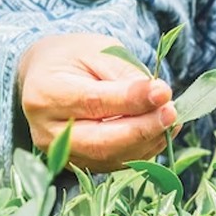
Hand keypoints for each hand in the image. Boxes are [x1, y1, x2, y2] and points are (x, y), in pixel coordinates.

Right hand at [18, 33, 180, 172]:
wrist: (44, 77)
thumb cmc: (73, 58)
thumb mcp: (98, 51)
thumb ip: (126, 76)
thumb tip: (161, 99)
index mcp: (45, 93)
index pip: (92, 102)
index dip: (131, 101)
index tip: (163, 92)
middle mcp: (46, 130)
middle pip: (99, 141)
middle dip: (142, 130)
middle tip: (172, 113)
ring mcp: (58, 153)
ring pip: (108, 158)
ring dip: (146, 142)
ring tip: (168, 121)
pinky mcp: (73, 164)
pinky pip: (112, 164)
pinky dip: (140, 151)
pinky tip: (156, 132)